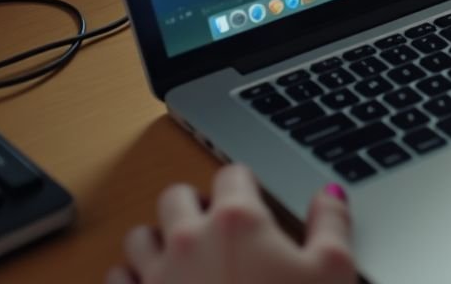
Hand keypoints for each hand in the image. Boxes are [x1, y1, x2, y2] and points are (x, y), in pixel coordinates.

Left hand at [106, 164, 354, 283]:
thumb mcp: (333, 272)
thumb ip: (332, 224)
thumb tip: (329, 193)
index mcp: (238, 222)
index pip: (233, 175)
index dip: (247, 186)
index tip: (255, 201)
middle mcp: (189, 240)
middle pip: (176, 196)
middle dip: (195, 204)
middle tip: (218, 227)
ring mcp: (156, 277)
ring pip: (140, 236)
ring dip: (159, 238)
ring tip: (184, 256)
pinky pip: (117, 278)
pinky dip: (133, 278)